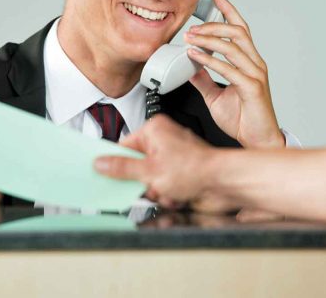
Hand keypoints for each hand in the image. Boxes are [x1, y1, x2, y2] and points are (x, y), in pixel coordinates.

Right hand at [95, 116, 231, 208]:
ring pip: (150, 180)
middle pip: (137, 166)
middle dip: (143, 182)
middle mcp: (165, 141)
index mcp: (155, 130)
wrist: (223, 183)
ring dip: (157, 191)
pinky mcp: (182, 173)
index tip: (107, 173)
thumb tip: (102, 164)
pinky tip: (177, 195)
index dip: (117, 163)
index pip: (124, 146)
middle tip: (148, 184)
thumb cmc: (196, 168)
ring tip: (167, 190)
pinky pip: (164, 187)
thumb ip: (122, 168)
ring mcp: (174, 158)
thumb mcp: (150, 170)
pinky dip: (169, 194)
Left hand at [185, 0, 283, 147]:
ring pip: (233, 46)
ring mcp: (255, 75)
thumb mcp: (216, 96)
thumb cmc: (244, 120)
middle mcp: (255, 64)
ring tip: (190, 40)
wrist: (258, 141)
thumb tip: (190, 67)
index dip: (229, 12)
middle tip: (192, 27)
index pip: (240, 30)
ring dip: (209, 40)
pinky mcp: (252, 88)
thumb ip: (204, 79)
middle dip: (213, 24)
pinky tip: (196, 57)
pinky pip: (230, 69)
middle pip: (237, 32)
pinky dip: (211, 60)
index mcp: (249, 63)